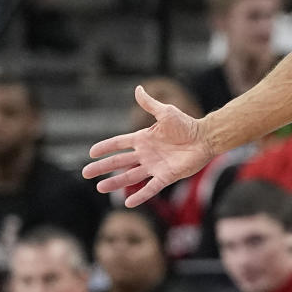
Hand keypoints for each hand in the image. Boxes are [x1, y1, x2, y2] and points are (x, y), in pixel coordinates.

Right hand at [82, 86, 213, 206]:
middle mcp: (146, 154)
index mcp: (144, 138)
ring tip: (100, 188)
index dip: (106, 147)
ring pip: (130, 176)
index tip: (91, 152)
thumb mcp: (166, 112)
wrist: (205, 137)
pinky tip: (128, 203)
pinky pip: (151, 188)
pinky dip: (140, 195)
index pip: (119, 143)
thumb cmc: (187, 124)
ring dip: (116, 183)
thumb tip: (137, 88)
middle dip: (103, 167)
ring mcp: (155, 166)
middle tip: (85, 173)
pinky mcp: (166, 176)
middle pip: (120, 162)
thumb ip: (150, 104)